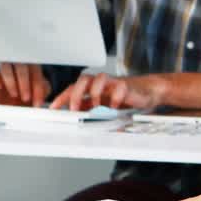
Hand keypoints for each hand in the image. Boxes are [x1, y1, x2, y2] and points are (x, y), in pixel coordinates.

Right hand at [0, 63, 48, 105]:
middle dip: (24, 83)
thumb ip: (43, 91)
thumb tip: (44, 94)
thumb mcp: (39, 95)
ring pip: (5, 67)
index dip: (37, 86)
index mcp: (32, 67)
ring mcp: (4, 69)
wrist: (17, 103)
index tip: (37, 100)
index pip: (35, 71)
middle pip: (20, 66)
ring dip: (10, 81)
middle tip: (26, 97)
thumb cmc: (29, 96)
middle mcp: (18, 66)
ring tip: (14, 94)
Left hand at [50, 72, 167, 110]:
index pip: (73, 89)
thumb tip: (79, 121)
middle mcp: (101, 84)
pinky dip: (116, 98)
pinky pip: (119, 87)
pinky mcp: (127, 85)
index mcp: (93, 89)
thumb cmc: (126, 98)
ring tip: (97, 107)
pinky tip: (115, 107)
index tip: (53, 108)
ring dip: (95, 93)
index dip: (62, 98)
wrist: (147, 91)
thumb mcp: (105, 107)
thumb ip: (92, 111)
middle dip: (76, 94)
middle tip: (75, 109)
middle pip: (83, 80)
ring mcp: (114, 83)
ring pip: (99, 78)